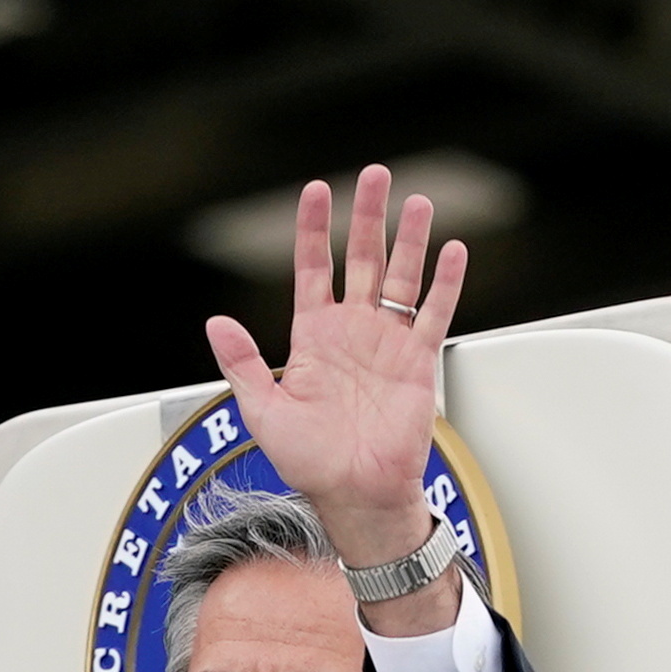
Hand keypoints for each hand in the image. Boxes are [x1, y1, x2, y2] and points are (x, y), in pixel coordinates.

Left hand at [206, 167, 470, 584]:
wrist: (356, 495)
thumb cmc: (310, 463)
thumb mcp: (260, 411)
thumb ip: (242, 363)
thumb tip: (217, 322)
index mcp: (312, 336)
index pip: (314, 267)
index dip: (314, 228)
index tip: (316, 190)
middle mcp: (352, 332)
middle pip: (361, 258)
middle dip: (368, 216)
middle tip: (377, 176)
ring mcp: (387, 344)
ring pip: (400, 277)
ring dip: (409, 239)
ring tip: (417, 202)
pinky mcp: (418, 364)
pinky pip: (434, 314)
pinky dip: (445, 283)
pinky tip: (453, 253)